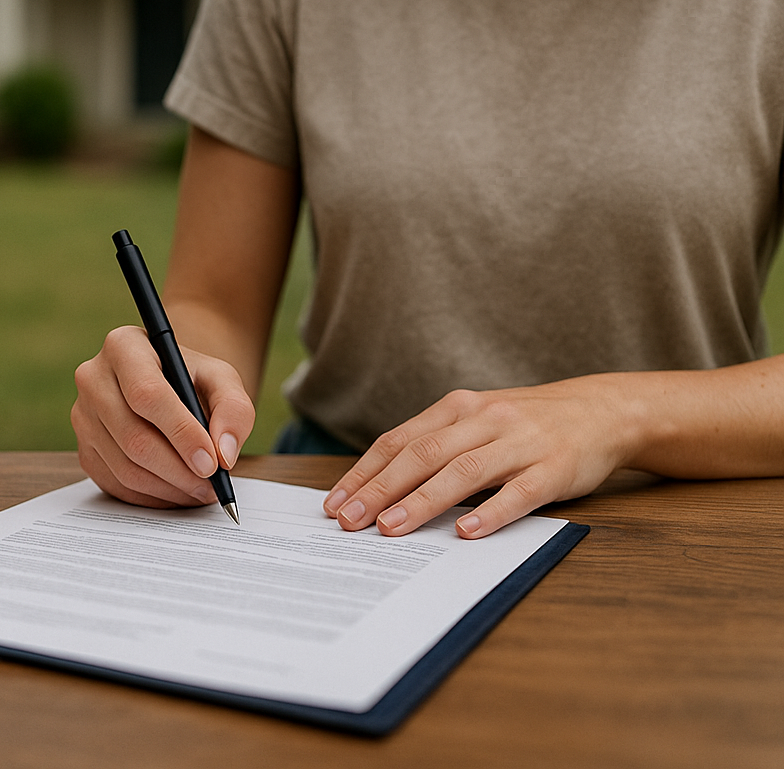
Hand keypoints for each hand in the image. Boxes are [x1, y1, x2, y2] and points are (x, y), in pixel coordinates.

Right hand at [72, 326, 255, 507]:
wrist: (166, 384)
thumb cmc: (192, 378)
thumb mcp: (222, 379)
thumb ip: (234, 409)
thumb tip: (224, 453)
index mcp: (124, 347)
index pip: (147, 394)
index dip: (181, 433)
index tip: (212, 463)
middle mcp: (93, 379)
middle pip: (133, 437)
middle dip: (179, 470)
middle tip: (212, 485)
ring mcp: (82, 417)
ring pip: (125, 467)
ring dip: (169, 488)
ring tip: (201, 490)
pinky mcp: (84, 449)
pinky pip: (116, 485)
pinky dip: (152, 497)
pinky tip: (178, 492)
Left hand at [323, 379, 639, 538]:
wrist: (602, 410)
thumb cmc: (525, 424)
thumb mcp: (476, 421)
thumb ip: (436, 445)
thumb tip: (379, 486)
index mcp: (457, 407)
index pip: (399, 441)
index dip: (364, 473)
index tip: (335, 503)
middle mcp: (484, 419)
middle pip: (421, 455)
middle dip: (380, 489)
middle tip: (349, 519)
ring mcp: (520, 442)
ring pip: (463, 471)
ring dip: (422, 501)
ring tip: (391, 528)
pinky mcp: (554, 468)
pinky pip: (518, 492)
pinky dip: (490, 512)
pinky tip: (465, 531)